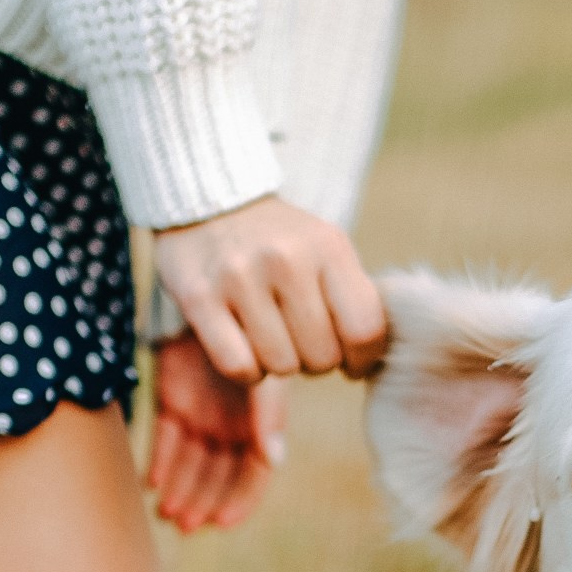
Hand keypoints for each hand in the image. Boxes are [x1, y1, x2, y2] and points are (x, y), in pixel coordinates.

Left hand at [146, 333, 286, 533]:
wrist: (217, 298)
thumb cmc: (254, 337)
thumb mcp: (264, 376)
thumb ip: (268, 416)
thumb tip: (273, 461)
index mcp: (260, 423)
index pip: (253, 474)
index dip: (240, 500)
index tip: (222, 522)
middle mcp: (231, 424)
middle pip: (217, 475)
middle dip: (202, 502)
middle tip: (185, 526)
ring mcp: (201, 414)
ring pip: (189, 463)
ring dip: (179, 490)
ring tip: (168, 513)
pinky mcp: (171, 401)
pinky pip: (163, 440)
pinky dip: (158, 462)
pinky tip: (151, 483)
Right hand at [153, 194, 386, 382]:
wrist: (211, 201)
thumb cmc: (280, 242)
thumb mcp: (326, 250)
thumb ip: (354, 297)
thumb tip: (372, 359)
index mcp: (328, 246)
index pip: (364, 329)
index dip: (362, 360)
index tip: (351, 362)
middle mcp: (286, 258)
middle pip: (322, 357)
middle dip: (316, 360)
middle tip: (301, 339)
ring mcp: (239, 277)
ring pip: (281, 366)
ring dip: (279, 363)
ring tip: (270, 334)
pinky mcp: (199, 298)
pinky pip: (239, 367)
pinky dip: (246, 371)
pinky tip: (244, 348)